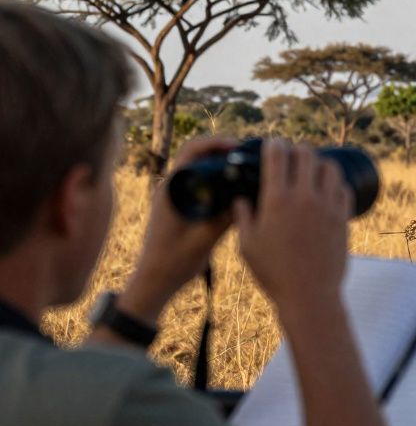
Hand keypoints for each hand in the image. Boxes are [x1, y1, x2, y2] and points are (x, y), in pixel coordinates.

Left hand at [118, 135, 239, 323]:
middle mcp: (171, 187)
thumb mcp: (205, 238)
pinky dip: (219, 179)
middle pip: (199, 154)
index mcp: (172, 189)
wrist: (155, 281)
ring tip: (247, 169)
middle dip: (224, 150)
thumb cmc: (174, 262)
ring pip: (202, 167)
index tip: (239, 147)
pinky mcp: (182, 205)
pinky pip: (202, 182)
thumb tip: (251, 192)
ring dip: (222, 164)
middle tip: (248, 155)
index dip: (218, 143)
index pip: (193, 150)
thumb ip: (227, 215)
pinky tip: (237, 190)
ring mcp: (176, 195)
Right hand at [234, 139, 353, 313]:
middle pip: (306, 153)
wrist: (309, 295)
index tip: (272, 144)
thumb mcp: (247, 246)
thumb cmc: (273, 273)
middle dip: (298, 150)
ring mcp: (327, 206)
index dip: (274, 144)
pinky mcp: (343, 218)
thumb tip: (241, 198)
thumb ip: (242, 217)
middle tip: (293, 156)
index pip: (277, 155)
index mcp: (276, 200)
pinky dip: (335, 185)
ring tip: (312, 171)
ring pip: (329, 167)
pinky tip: (327, 191)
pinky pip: (344, 189)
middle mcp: (304, 197)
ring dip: (319, 164)